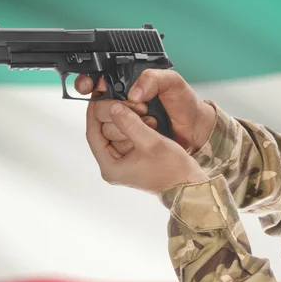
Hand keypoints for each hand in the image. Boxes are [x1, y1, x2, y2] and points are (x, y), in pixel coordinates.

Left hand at [86, 100, 207, 194]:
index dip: (94, 113)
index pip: (93, 134)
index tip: (98, 97)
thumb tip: (113, 107)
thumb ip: (130, 123)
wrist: (187, 185)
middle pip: (102, 133)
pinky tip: (141, 118)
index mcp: (110, 168)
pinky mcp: (131, 160)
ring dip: (124, 118)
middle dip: (113, 114)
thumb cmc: (172, 170)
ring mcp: (121, 164)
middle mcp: (112, 167)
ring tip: (138, 109)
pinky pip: (125, 137)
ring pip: (114, 133)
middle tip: (125, 101)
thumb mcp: (151, 142)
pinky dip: (131, 126)